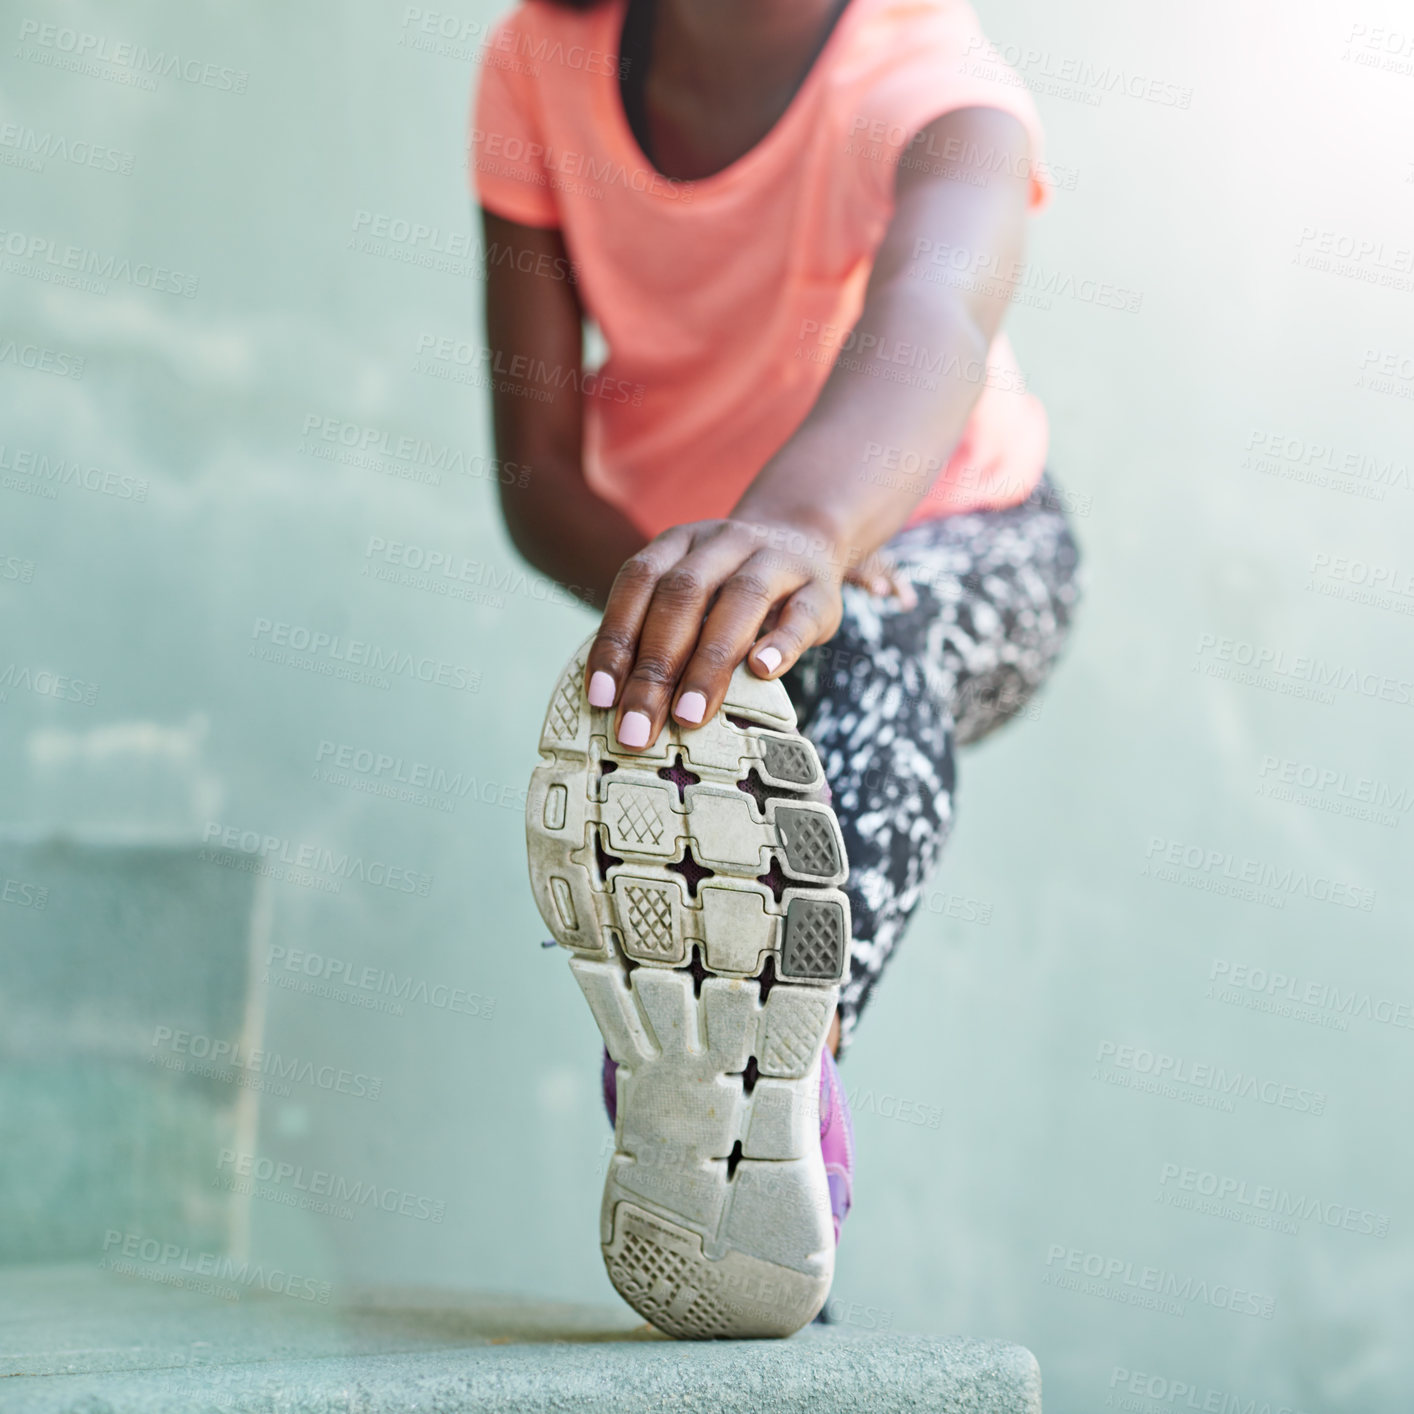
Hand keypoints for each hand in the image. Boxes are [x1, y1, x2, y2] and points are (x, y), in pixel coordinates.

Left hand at [584, 518, 845, 749]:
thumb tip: (616, 705)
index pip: (638, 583)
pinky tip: (762, 671)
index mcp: (680, 543)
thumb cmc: (729, 589)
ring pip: (741, 600)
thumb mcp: (690, 591)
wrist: (806, 540)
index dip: (616, 640)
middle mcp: (724, 541)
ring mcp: (776, 560)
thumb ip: (657, 631)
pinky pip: (802, 613)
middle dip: (655, 668)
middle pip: (683, 596)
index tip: (601, 699)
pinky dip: (781, 642)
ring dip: (710, 662)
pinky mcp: (820, 589)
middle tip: (638, 729)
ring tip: (688, 716)